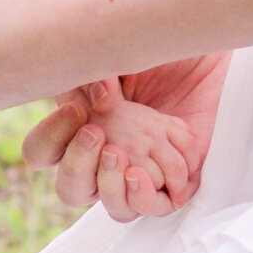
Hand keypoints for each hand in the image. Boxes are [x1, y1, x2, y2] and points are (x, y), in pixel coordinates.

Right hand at [24, 56, 231, 220]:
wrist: (209, 45)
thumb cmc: (160, 47)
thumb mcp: (119, 49)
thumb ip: (96, 70)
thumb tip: (98, 101)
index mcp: (83, 124)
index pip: (42, 151)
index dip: (50, 138)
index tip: (77, 111)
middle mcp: (109, 154)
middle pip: (71, 189)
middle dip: (77, 166)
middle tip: (96, 136)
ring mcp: (143, 169)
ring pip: (114, 207)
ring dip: (110, 186)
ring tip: (120, 157)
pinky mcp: (177, 179)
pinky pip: (153, 205)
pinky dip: (145, 195)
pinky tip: (143, 172)